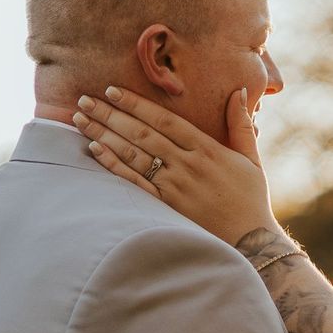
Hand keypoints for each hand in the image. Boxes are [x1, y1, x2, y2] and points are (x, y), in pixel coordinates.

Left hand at [73, 86, 282, 246]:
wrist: (251, 242)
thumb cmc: (250, 199)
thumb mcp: (250, 158)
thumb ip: (241, 124)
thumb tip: (239, 91)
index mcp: (207, 149)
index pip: (165, 120)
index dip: (137, 104)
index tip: (113, 90)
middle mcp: (187, 165)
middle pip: (142, 134)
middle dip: (110, 114)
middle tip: (85, 99)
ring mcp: (174, 187)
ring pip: (133, 155)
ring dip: (104, 135)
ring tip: (81, 119)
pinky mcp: (166, 208)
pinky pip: (134, 183)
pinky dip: (114, 165)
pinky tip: (95, 150)